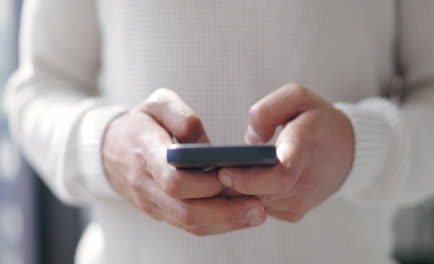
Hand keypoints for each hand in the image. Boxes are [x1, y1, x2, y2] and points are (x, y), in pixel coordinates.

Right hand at [103, 88, 266, 235]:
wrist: (108, 149)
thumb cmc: (140, 123)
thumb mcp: (156, 103)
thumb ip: (181, 115)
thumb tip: (206, 145)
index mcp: (145, 154)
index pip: (173, 180)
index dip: (203, 184)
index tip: (229, 177)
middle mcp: (146, 185)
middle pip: (185, 210)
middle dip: (224, 212)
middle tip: (259, 208)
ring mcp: (151, 202)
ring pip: (188, 223)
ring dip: (225, 222)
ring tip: (257, 214)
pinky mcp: (159, 211)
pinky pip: (187, 225)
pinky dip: (215, 223)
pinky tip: (239, 216)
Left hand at [218, 83, 353, 221]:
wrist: (348, 152)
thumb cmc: (317, 120)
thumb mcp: (297, 97)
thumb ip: (267, 110)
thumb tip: (250, 141)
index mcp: (306, 149)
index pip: (280, 176)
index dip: (248, 179)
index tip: (224, 170)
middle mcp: (305, 183)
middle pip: (258, 193)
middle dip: (228, 184)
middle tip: (205, 169)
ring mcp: (300, 203)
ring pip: (254, 203)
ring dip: (234, 190)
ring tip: (218, 171)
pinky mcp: (293, 213)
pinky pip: (259, 206)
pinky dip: (246, 194)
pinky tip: (240, 178)